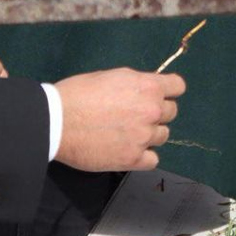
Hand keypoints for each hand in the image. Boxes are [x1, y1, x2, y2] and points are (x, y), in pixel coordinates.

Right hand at [54, 68, 186, 171]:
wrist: (56, 121)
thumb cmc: (79, 93)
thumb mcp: (113, 76)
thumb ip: (136, 84)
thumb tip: (147, 90)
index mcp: (148, 87)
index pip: (178, 86)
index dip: (168, 90)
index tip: (157, 95)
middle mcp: (152, 111)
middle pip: (171, 112)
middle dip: (156, 112)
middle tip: (134, 116)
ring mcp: (144, 137)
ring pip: (163, 136)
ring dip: (150, 134)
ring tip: (127, 134)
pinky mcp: (133, 159)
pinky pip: (153, 160)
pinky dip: (143, 156)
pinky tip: (128, 150)